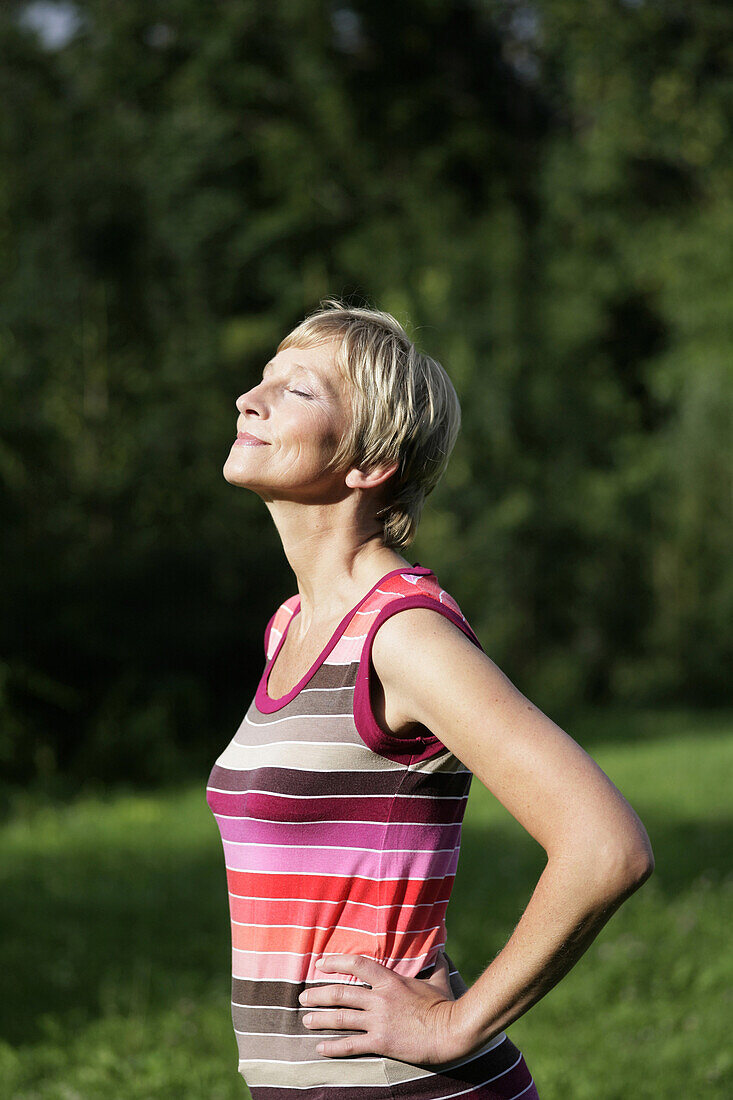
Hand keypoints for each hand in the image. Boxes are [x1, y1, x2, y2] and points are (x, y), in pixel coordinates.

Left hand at [298, 951, 469, 1064]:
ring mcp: (379, 1021)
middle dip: (318, 995)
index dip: (336, 962)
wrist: (451, 1031)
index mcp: (391, 980)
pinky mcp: (381, 1043)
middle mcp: (380, 999)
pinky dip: (333, 1047)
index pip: (357, 964)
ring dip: (320, 1018)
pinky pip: (351, 1045)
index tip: (320, 963)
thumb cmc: (446, 1005)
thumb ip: (435, 966)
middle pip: (341, 993)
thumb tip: (440, 953)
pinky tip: (319, 1048)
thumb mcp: (439, 981)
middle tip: (303, 997)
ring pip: (341, 1018)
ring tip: (305, 1019)